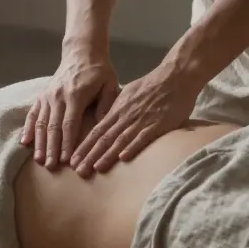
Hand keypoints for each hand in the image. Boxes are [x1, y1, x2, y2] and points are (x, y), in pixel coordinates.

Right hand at [22, 48, 119, 168]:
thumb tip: (105, 127)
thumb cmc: (99, 70)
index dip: (67, 143)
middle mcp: (58, 96)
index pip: (70, 124)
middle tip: (51, 166)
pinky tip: (24, 142)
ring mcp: (48, 95)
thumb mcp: (110, 85)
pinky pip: (32, 113)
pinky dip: (28, 128)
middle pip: (53, 127)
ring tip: (39, 160)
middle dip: (51, 148)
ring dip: (39, 142)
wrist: (82, 51)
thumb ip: (107, 106)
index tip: (67, 160)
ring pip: (41, 122)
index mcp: (76, 95)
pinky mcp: (42, 95)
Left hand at [70, 61, 197, 176]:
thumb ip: (119, 109)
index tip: (73, 160)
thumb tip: (107, 120)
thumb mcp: (129, 94)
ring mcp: (140, 120)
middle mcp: (125, 116)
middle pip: (104, 138)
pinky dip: (132, 147)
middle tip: (78, 171)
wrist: (175, 77)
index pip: (97, 131)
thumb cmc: (153, 86)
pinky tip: (123, 159)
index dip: (84, 146)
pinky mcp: (157, 124)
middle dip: (90, 155)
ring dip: (107, 155)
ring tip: (95, 168)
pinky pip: (142, 137)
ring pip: (120, 140)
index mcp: (118, 109)